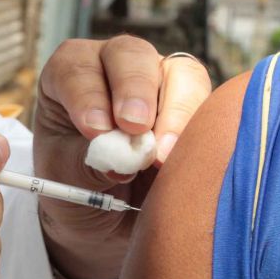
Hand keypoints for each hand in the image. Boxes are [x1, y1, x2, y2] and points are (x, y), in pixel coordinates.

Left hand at [32, 38, 212, 278]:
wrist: (106, 223)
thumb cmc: (77, 192)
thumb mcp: (68, 182)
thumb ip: (88, 164)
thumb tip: (125, 157)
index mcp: (70, 76)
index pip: (76, 67)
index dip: (86, 93)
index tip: (95, 129)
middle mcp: (116, 69)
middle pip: (132, 55)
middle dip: (135, 88)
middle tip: (135, 127)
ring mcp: (161, 85)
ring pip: (181, 74)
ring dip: (177, 112)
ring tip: (163, 157)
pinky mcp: (195, 110)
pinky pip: (211, 108)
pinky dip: (203, 132)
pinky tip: (190, 160)